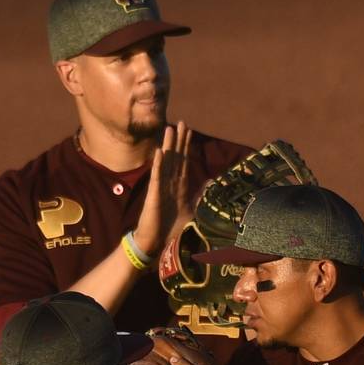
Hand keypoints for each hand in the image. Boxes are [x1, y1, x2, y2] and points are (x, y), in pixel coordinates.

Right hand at [135, 121, 191, 257]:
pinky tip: (160, 151)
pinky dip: (158, 164)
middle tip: (181, 122)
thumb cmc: (170, 228)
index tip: (189, 130)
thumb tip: (209, 182)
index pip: (183, 161)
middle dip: (179, 140)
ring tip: (169, 129)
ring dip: (168, 146)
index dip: (186, 146)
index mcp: (178, 187)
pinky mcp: (154, 195)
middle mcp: (169, 183)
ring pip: (166, 162)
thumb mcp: (190, 210)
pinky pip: (156, 177)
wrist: (156, 242)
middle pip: (175, 157)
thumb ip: (198, 195)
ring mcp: (161, 187)